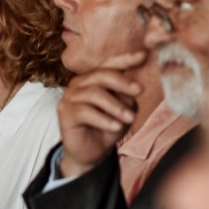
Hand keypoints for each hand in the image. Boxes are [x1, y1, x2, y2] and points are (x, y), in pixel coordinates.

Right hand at [56, 52, 144, 179]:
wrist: (92, 153)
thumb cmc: (108, 127)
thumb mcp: (123, 109)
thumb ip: (127, 96)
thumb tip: (135, 87)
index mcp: (93, 79)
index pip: (109, 65)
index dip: (125, 59)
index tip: (143, 55)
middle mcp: (79, 83)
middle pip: (102, 75)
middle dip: (123, 82)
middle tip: (139, 91)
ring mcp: (70, 96)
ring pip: (95, 94)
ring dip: (116, 106)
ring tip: (130, 118)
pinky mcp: (65, 112)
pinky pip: (86, 111)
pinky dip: (104, 119)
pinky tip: (116, 127)